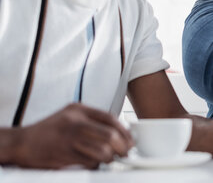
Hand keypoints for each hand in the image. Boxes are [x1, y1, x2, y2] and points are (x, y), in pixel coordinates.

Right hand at [13, 103, 133, 168]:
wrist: (22, 142)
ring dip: (110, 158)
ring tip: (109, 159)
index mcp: (78, 109)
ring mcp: (69, 138)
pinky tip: (94, 163)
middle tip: (124, 152)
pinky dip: (96, 165)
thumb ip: (92, 120)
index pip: (110, 118)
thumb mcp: (70, 115)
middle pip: (110, 135)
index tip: (130, 140)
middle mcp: (75, 121)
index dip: (124, 131)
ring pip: (102, 150)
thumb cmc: (49, 130)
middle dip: (122, 146)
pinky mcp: (64, 155)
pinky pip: (89, 162)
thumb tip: (119, 131)